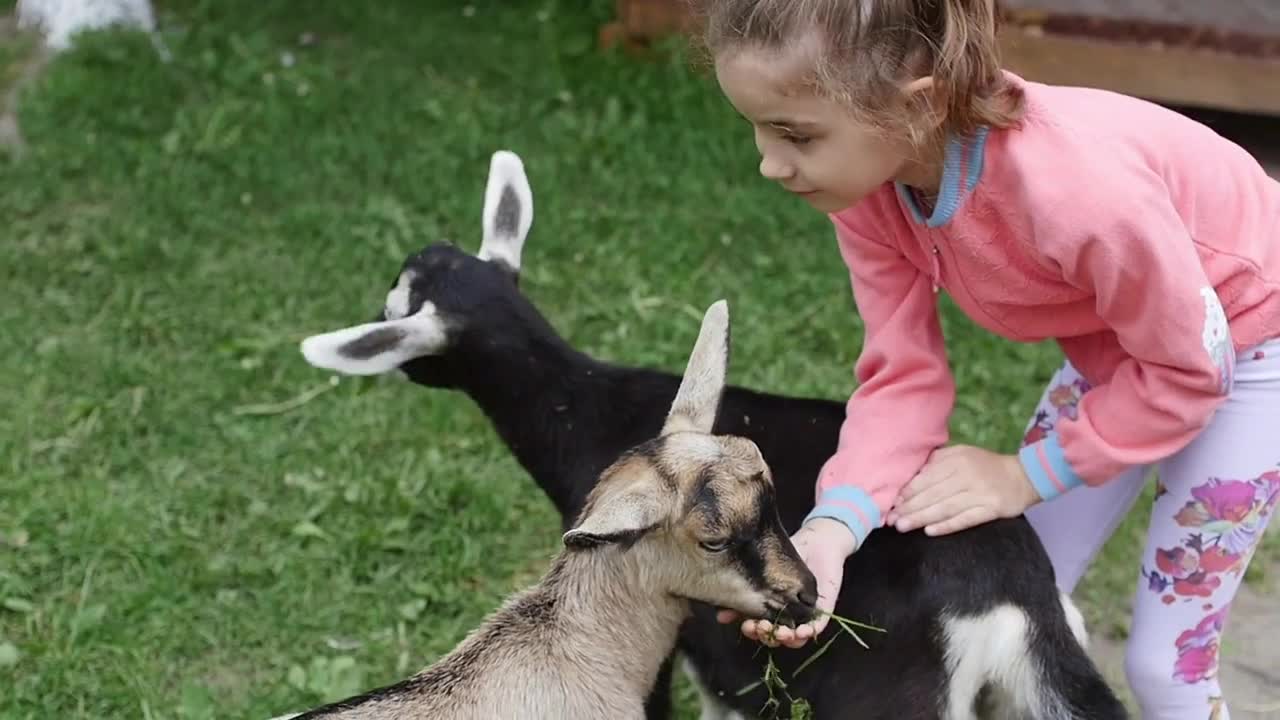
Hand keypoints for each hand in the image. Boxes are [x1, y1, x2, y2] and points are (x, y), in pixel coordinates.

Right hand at [715, 517, 855, 648]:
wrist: (815, 540)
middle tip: (761, 627)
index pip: (760, 628)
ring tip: (781, 632)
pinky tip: (802, 631)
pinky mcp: (824, 610)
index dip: (752, 631)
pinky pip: (817, 627)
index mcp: (770, 608)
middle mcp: (787, 614)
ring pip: (796, 638)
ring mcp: (805, 614)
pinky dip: (809, 632)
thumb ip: (744, 592)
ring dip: (787, 639)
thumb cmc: (784, 555)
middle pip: (775, 637)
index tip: (745, 625)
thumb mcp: (761, 572)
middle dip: (767, 636)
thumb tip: (721, 615)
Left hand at [885, 445, 1039, 535]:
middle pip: (932, 494)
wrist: (1024, 476)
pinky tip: (930, 531)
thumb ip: (938, 461)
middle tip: (891, 520)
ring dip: (921, 518)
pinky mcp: (992, 508)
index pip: (926, 478)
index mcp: (956, 459)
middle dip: (909, 508)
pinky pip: (966, 519)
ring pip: (944, 507)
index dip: (907, 492)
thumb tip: (912, 476)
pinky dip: (947, 525)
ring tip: (903, 526)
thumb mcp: (962, 454)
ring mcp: (980, 492)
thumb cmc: (986, 466)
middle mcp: (966, 475)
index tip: (892, 503)